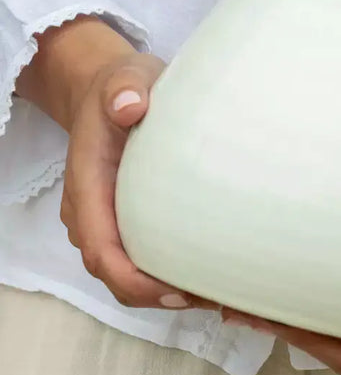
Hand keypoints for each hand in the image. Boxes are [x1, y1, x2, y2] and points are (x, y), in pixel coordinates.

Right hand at [18, 16, 214, 309]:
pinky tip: (208, 268)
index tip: (176, 290)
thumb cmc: (122, 87)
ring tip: (217, 291)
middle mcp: (92, 210)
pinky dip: (168, 270)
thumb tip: (129, 107)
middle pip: (114, 272)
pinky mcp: (125, 216)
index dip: (134, 280)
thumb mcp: (125, 77)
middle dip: (156, 295)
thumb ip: (124, 89)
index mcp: (88, 184)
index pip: (101, 249)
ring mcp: (107, 216)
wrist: (112, 91)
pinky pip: (139, 254)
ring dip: (165, 289)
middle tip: (212, 297)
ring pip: (127, 270)